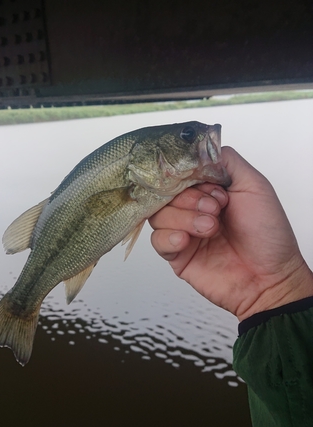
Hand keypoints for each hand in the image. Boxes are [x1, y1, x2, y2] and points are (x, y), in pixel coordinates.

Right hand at [149, 147, 312, 320]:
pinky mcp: (177, 255)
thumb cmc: (268, 235)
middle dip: (190, 199)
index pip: (180, 172)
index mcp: (209, 190)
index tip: (211, 187)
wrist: (269, 279)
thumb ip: (226, 161)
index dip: (189, 176)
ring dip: (184, 218)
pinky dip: (170, 237)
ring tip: (210, 228)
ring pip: (158, 214)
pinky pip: (157, 240)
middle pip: (165, 192)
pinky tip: (187, 240)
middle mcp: (193, 208)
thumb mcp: (254, 185)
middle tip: (215, 209)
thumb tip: (200, 147)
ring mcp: (183, 231)